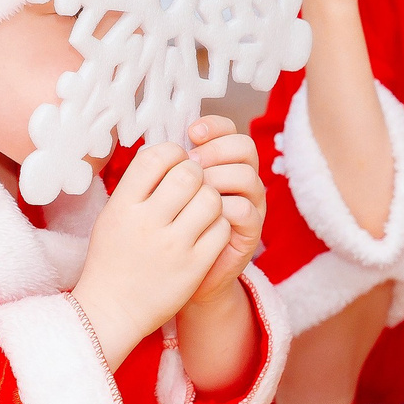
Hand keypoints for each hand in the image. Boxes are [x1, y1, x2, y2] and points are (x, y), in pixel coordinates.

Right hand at [71, 139, 231, 360]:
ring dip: (211, 199)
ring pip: (211, 199)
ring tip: (201, 210)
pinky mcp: (194, 266)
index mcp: (123, 205)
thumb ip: (137, 186)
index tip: (175, 163)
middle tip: (194, 186)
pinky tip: (207, 232)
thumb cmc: (113, 259)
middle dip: (197, 174)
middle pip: (189, 174)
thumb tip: (168, 153)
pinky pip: (221, 228)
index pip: (156, 156)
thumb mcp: (112, 216)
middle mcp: (147, 222)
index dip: (173, 153)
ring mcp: (173, 246)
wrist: (113, 310)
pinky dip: (219, 226)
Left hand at [180, 116, 264, 306]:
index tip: (191, 132)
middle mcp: (241, 179)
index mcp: (222, 163)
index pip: (228, 130)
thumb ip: (166, 168)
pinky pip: (246, 211)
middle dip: (217, 150)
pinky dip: (224, 208)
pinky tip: (200, 213)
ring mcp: (249, 205)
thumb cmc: (165, 230)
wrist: (175, 277)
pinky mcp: (249, 232)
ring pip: (247, 176)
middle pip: (244, 147)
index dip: (214, 126)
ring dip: (219, 177)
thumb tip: (154, 143)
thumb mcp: (163, 193)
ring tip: (193, 190)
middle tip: (192, 163)